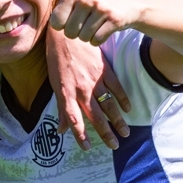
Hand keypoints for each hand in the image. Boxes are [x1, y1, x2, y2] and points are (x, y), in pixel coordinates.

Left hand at [37, 0, 143, 45]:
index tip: (72, 13)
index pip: (55, 23)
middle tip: (85, 19)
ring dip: (88, 35)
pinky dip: (98, 39)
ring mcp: (101, 8)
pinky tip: (104, 27)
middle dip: (76, 31)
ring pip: (83, 38)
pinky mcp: (114, 19)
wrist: (124, 4)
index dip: (63, 24)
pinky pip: (96, 41)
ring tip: (95, 22)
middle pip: (69, 33)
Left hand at [46, 29, 130, 150]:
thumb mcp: (55, 85)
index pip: (74, 120)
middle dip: (105, 133)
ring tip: (125, 134)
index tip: (87, 148)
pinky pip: (116, 88)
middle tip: (114, 146)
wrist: (66, 35)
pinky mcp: (104, 70)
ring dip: (118, 121)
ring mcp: (94, 80)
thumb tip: (61, 130)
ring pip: (109, 105)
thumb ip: (61, 108)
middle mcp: (81, 90)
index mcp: (66, 94)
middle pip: (95, 116)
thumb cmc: (56, 60)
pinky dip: (123, 99)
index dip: (80, 135)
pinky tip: (128, 110)